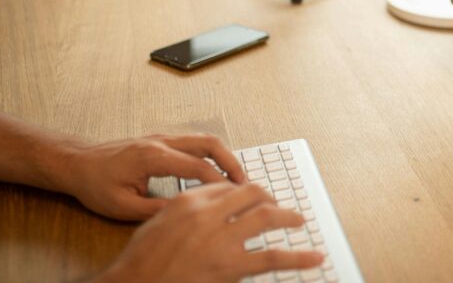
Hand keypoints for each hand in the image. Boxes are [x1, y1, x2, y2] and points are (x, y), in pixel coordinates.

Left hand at [58, 133, 245, 220]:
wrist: (78, 162)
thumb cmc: (96, 184)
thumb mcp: (123, 206)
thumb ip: (157, 209)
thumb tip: (186, 213)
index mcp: (154, 156)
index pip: (199, 167)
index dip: (220, 183)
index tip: (235, 196)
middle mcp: (163, 141)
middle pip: (209, 143)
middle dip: (231, 161)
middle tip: (245, 182)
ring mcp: (163, 137)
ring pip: (204, 139)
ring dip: (223, 155)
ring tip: (235, 177)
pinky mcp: (161, 140)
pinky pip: (194, 142)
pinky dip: (210, 154)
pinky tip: (214, 169)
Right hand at [96, 182, 323, 281]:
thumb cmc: (139, 262)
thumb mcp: (157, 223)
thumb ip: (185, 209)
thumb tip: (211, 205)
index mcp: (188, 201)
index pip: (226, 187)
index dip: (243, 193)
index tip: (251, 200)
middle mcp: (208, 214)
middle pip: (251, 193)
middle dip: (268, 198)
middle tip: (278, 207)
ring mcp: (222, 240)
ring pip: (267, 218)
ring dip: (288, 217)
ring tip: (300, 220)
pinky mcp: (230, 266)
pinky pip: (271, 258)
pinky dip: (297, 257)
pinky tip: (314, 257)